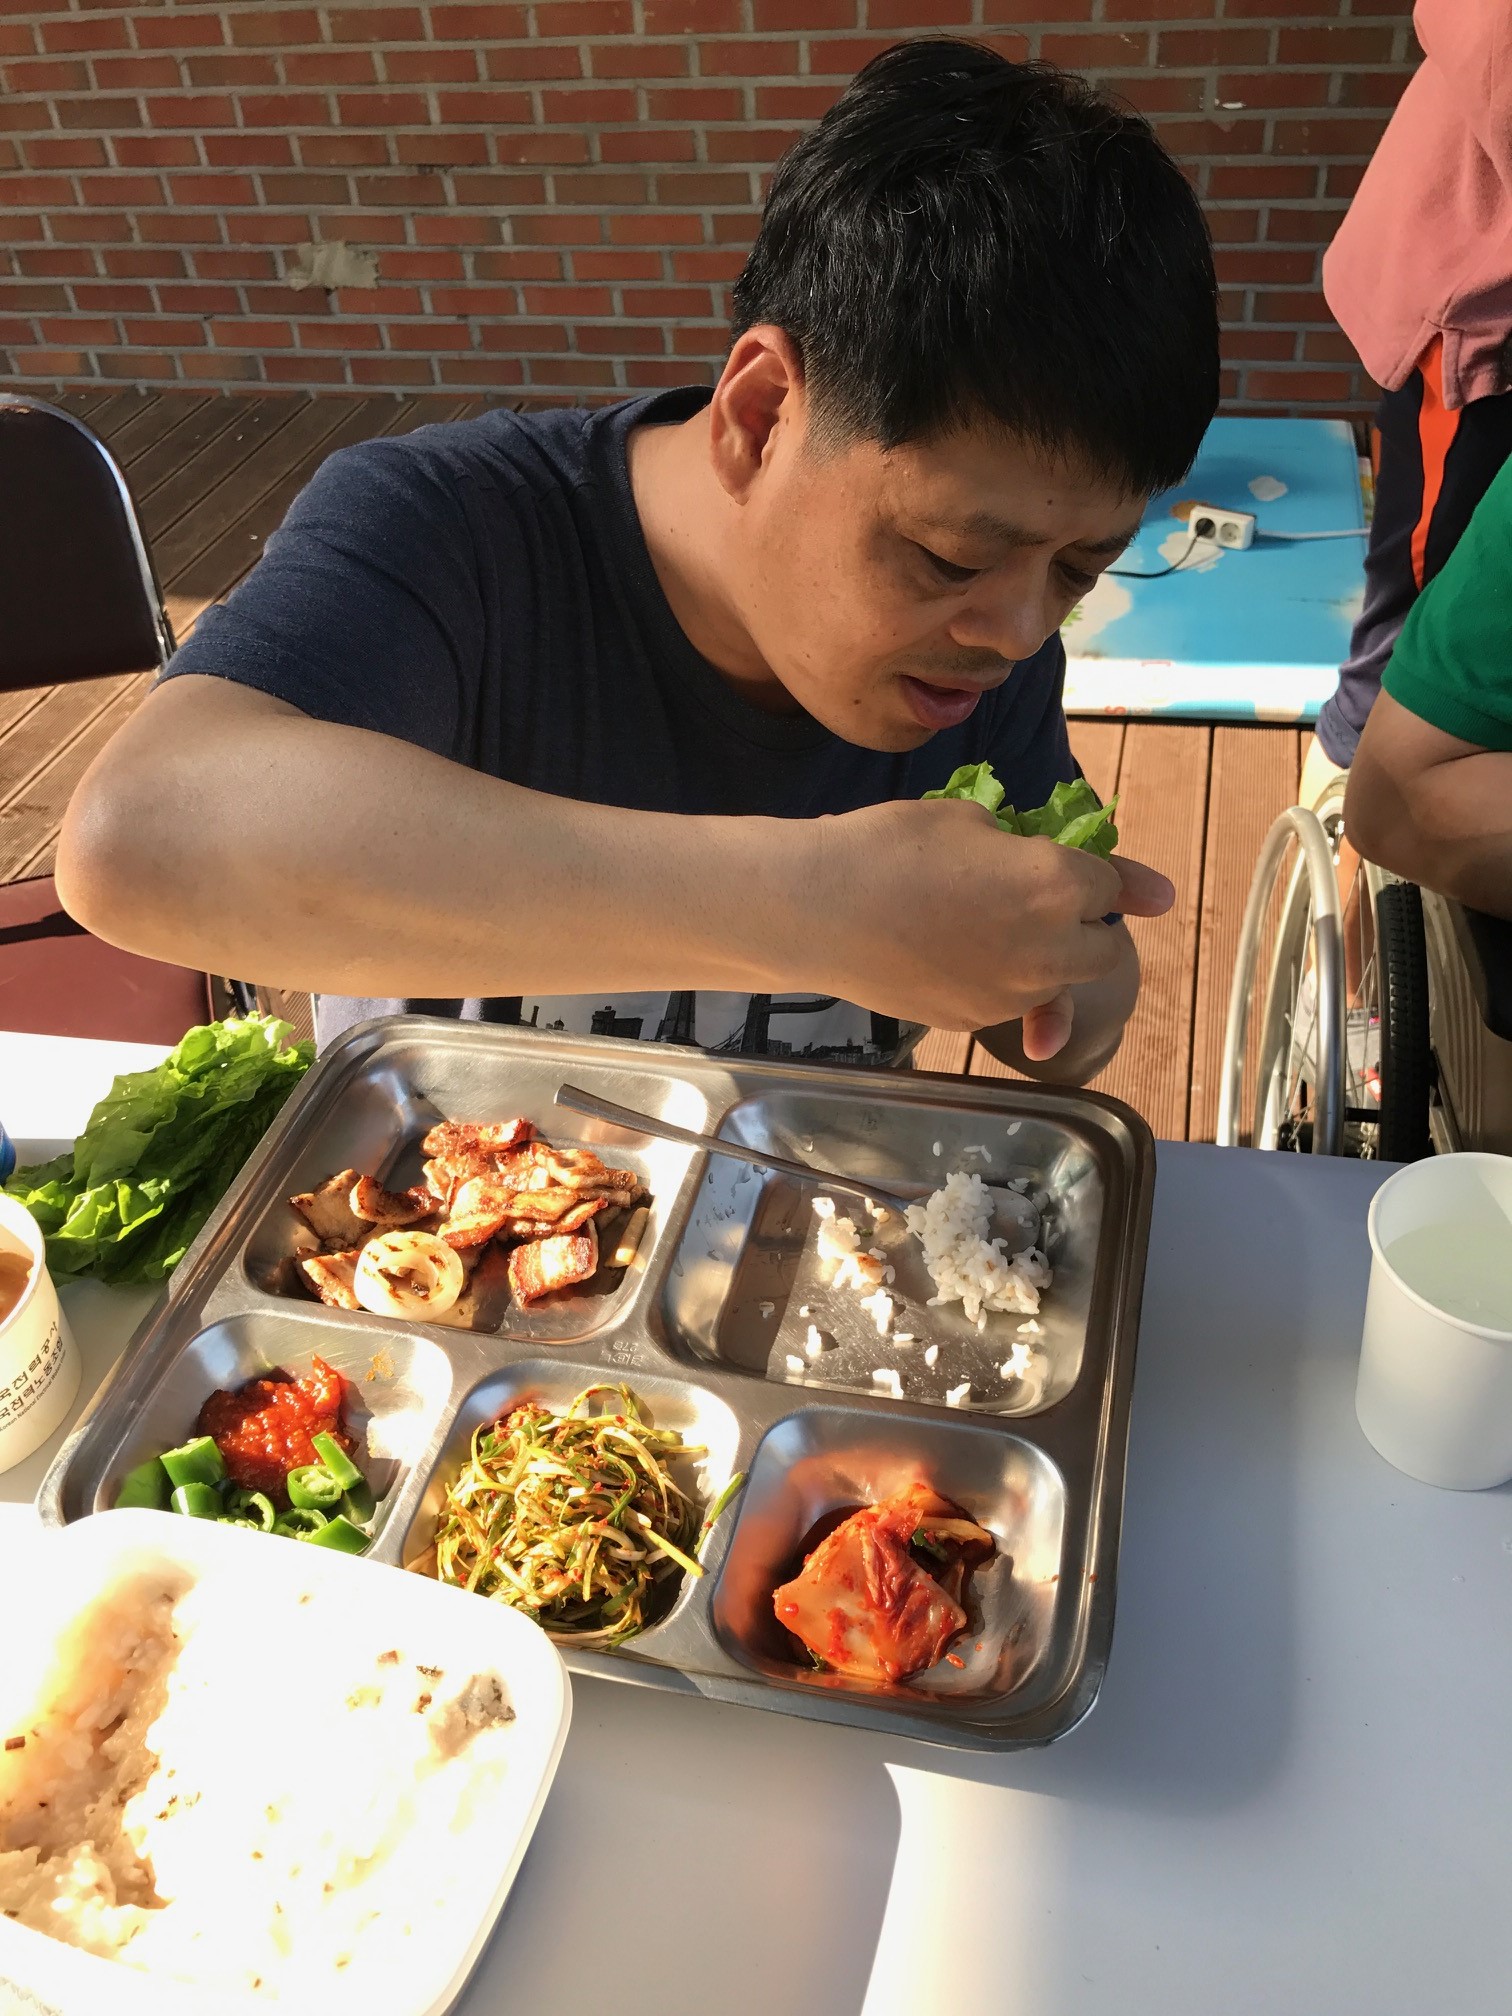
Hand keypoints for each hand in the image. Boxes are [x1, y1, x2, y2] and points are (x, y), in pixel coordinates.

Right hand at [805, 799, 1173, 1031]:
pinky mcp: (973, 1021)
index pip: (1114, 886)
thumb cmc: (892, 844)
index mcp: (1057, 884)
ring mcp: (1013, 993)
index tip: (1153, 894)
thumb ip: (1026, 846)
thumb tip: (1047, 866)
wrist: (820, 909)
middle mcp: (1050, 948)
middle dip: (1093, 929)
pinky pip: (1009, 1004)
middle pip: (1104, 951)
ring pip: (1058, 984)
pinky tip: (970, 965)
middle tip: (1062, 910)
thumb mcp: (968, 819)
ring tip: (1000, 934)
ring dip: (1048, 962)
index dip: (1126, 882)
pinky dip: (1003, 986)